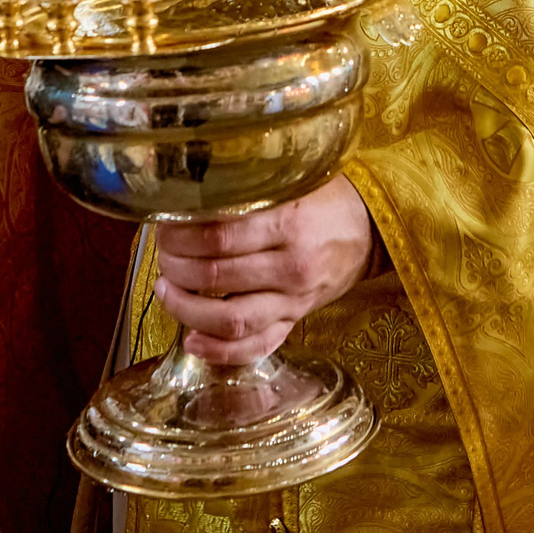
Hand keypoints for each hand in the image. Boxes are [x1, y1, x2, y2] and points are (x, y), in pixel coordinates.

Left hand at [153, 174, 375, 364]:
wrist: (372, 230)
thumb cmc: (327, 199)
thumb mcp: (295, 181)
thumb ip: (251, 188)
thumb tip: (193, 190)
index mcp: (288, 224)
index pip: (219, 236)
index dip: (181, 235)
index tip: (164, 227)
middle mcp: (291, 267)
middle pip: (216, 277)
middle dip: (175, 268)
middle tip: (161, 255)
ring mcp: (293, 300)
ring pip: (230, 320)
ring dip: (187, 310)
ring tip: (165, 291)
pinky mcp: (295, 320)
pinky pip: (256, 346)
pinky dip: (219, 351)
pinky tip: (192, 340)